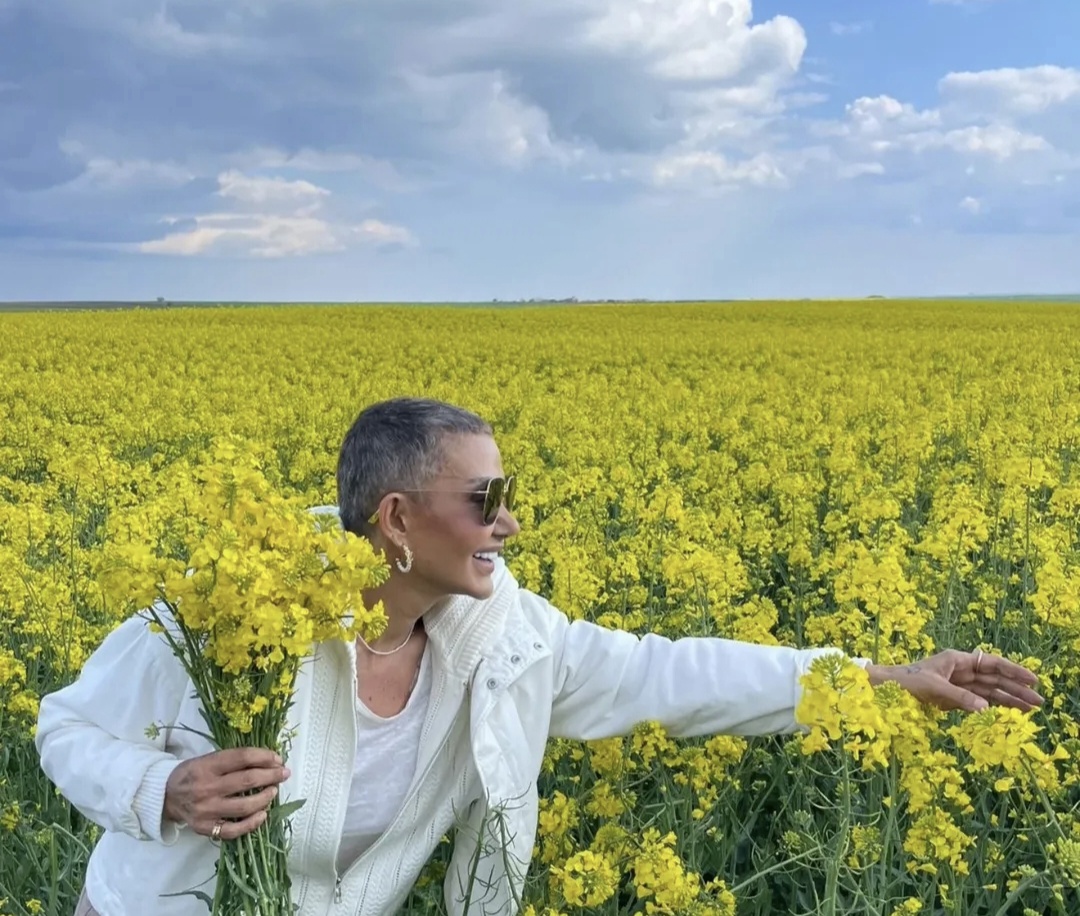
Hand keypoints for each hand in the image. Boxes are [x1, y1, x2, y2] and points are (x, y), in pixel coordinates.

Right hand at [164, 748, 290, 840]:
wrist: (167, 796)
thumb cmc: (193, 774)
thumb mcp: (207, 759)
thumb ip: (233, 760)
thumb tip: (268, 761)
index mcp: (207, 766)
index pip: (242, 758)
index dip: (264, 756)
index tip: (278, 759)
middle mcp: (206, 788)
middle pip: (247, 781)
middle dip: (271, 776)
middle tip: (284, 774)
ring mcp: (206, 810)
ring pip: (244, 806)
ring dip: (265, 798)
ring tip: (274, 791)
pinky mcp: (206, 828)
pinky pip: (234, 830)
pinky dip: (252, 823)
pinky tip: (263, 814)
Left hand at [868, 649, 1044, 713]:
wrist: (882, 689)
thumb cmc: (904, 682)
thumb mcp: (932, 688)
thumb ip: (959, 698)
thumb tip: (986, 710)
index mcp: (956, 660)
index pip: (991, 663)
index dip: (1013, 670)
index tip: (1033, 679)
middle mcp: (960, 670)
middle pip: (994, 679)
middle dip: (1016, 689)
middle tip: (1039, 702)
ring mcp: (957, 685)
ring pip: (988, 692)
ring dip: (1009, 700)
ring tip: (1030, 710)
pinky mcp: (951, 699)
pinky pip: (977, 702)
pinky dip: (992, 708)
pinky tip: (1007, 714)